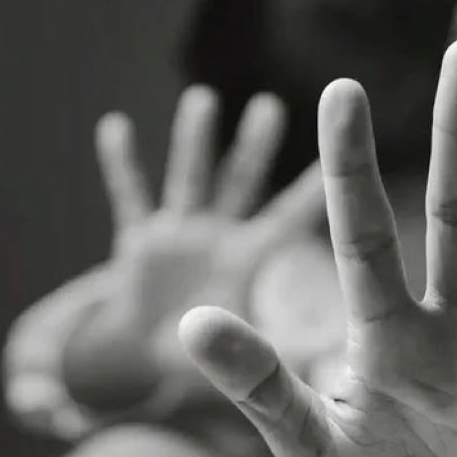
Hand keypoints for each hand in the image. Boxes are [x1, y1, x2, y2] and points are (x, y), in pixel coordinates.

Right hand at [66, 85, 322, 407]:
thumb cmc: (206, 353)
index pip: (288, 220)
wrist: (142, 354)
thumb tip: (341, 348)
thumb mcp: (246, 356)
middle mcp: (217, 236)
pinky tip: (115, 128)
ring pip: (189, 178)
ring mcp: (178, 233)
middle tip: (270, 106)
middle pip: (241, 183)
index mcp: (248, 260)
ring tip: (205, 100)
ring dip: (195, 141)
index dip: (309, 191)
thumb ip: (290, 350)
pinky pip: (130, 196)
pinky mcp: (138, 241)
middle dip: (254, 147)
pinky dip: (122, 164)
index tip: (336, 159)